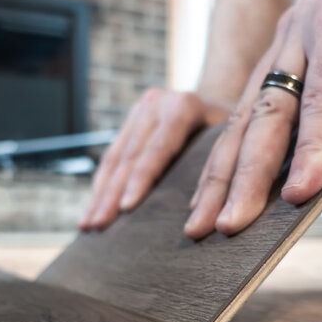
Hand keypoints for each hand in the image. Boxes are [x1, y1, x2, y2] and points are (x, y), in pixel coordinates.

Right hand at [80, 89, 231, 229]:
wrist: (219, 96)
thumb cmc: (234, 129)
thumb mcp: (234, 140)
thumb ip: (218, 166)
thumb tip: (215, 213)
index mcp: (182, 106)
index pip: (157, 148)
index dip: (141, 179)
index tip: (126, 208)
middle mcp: (156, 103)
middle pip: (130, 155)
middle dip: (111, 194)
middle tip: (98, 225)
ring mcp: (139, 110)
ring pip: (114, 157)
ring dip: (99, 194)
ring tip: (88, 224)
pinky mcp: (129, 121)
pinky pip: (111, 157)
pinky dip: (101, 185)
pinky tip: (92, 209)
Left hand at [183, 0, 321, 239]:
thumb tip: (296, 194)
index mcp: (288, 58)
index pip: (247, 123)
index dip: (222, 173)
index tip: (201, 217)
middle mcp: (289, 38)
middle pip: (250, 122)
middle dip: (225, 182)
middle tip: (205, 230)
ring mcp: (311, 25)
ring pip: (276, 111)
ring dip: (256, 173)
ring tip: (239, 220)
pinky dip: (315, 146)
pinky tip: (304, 187)